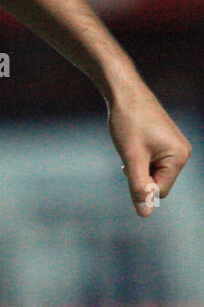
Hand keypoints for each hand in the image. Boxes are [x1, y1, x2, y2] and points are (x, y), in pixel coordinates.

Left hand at [108, 85, 191, 216]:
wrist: (124, 92)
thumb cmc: (128, 123)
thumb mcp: (131, 158)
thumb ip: (138, 187)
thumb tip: (145, 214)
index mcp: (179, 157)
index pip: (160, 190)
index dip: (140, 185)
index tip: (127, 166)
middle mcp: (182, 152)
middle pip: (157, 181)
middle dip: (139, 174)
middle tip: (128, 154)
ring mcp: (174, 146)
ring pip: (152, 171)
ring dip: (137, 165)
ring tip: (129, 146)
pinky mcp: (164, 140)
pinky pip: (151, 160)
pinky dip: (138, 156)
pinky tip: (131, 143)